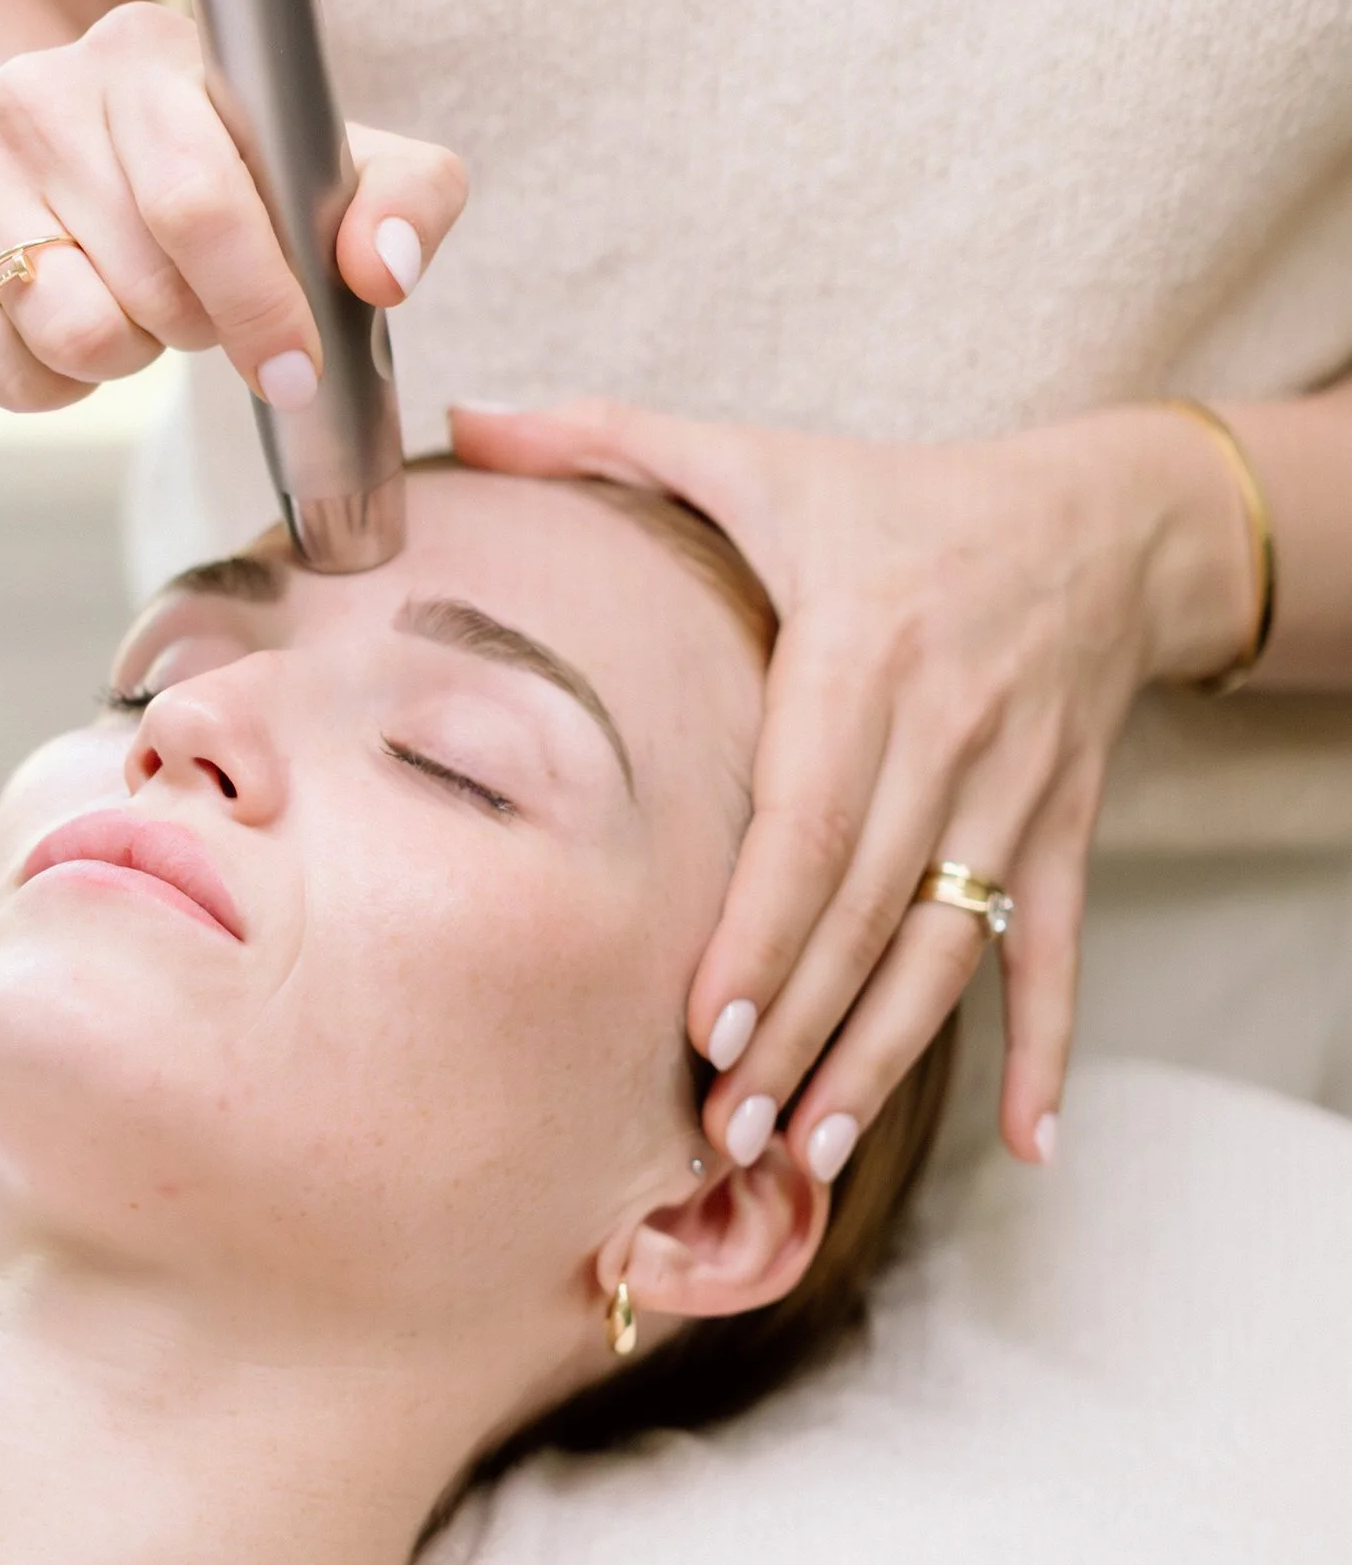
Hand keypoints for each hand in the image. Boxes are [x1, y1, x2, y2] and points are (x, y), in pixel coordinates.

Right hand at [0, 2, 467, 412]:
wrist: (50, 148)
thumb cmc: (220, 164)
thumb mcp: (331, 161)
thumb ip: (404, 200)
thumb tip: (383, 272)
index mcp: (146, 54)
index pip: (195, 198)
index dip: (257, 300)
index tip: (296, 367)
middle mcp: (34, 93)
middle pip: (142, 284)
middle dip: (198, 325)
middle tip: (203, 302)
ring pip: (71, 334)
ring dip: (130, 354)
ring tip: (137, 305)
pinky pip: (7, 376)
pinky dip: (59, 386)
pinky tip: (72, 330)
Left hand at [447, 397, 1261, 1170]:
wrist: (1100, 521)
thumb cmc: (898, 501)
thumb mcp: (759, 456)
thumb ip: (606, 439)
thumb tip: (464, 415)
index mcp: (863, 653)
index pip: (813, 817)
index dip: (764, 930)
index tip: (707, 1026)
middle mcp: (950, 734)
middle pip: (867, 909)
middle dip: (799, 1028)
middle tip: (728, 1129)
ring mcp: (1017, 795)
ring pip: (950, 949)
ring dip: (885, 1058)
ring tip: (816, 1150)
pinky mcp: (1066, 832)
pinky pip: (1060, 952)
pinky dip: (1050, 1050)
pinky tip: (1031, 1143)